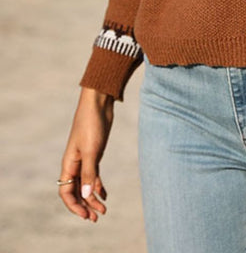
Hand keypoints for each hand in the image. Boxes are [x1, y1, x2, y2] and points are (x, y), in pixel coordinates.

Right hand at [57, 87, 114, 221]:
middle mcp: (74, 163)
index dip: (74, 206)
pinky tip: (105, 194)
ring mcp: (85, 158)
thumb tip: (86, 194)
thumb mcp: (92, 150)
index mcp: (69, 163)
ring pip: (86, 184)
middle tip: (97, 217)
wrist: (99, 103)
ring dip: (93, 197)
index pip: (65, 191)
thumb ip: (89, 172)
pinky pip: (94, 174)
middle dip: (85, 205)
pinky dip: (98, 185)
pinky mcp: (95, 152)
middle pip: (76, 191)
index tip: (86, 215)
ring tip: (103, 210)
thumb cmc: (92, 123)